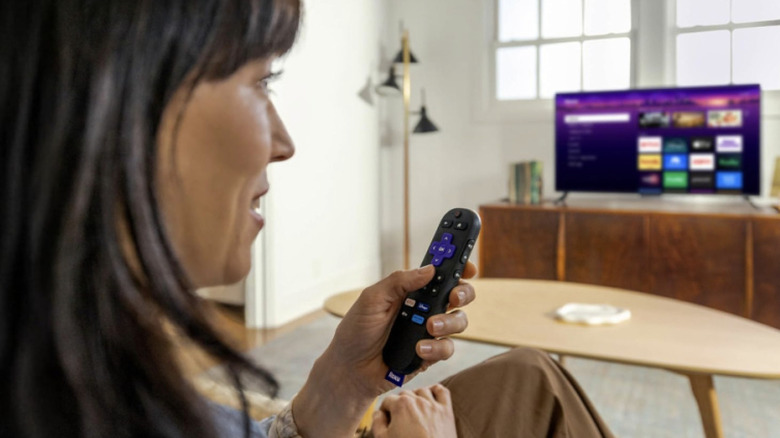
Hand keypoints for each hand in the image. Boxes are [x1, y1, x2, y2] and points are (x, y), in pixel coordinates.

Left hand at [292, 263, 475, 437]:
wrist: (351, 370)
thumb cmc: (357, 332)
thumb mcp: (372, 299)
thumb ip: (399, 282)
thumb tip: (429, 269)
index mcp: (412, 291)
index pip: (441, 274)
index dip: (458, 267)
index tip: (467, 266)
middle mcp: (425, 308)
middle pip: (460, 295)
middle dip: (463, 293)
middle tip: (453, 298)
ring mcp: (430, 331)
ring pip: (459, 321)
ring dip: (449, 322)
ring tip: (429, 327)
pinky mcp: (431, 354)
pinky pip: (447, 348)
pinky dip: (436, 348)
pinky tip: (419, 348)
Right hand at [372, 384, 456, 437]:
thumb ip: (377, 422)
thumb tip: (379, 413)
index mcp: (401, 405)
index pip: (388, 401)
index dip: (385, 411)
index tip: (387, 421)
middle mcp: (418, 400)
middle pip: (404, 395)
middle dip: (399, 405)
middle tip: (399, 420)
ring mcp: (434, 405)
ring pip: (422, 390)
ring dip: (416, 397)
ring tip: (413, 411)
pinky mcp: (447, 411)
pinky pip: (442, 391)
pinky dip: (435, 391)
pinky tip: (431, 399)